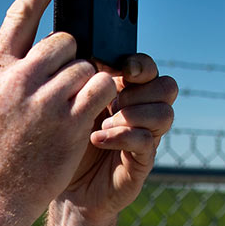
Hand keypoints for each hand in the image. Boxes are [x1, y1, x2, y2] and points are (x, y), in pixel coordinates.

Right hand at [0, 0, 116, 217]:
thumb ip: (10, 70)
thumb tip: (43, 45)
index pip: (21, 14)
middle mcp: (16, 80)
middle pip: (65, 41)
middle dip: (70, 59)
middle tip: (62, 83)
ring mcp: (43, 101)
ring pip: (85, 66)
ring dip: (85, 83)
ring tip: (69, 107)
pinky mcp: (69, 122)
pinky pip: (100, 89)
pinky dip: (100, 98)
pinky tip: (87, 113)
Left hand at [61, 55, 177, 221]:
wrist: (59, 182)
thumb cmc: (59, 137)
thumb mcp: (64, 104)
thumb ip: (73, 77)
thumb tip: (63, 42)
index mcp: (123, 91)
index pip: (146, 68)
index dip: (137, 64)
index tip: (115, 67)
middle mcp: (139, 111)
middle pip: (165, 86)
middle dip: (139, 89)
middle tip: (111, 99)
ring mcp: (144, 136)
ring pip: (164, 113)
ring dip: (132, 114)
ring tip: (101, 122)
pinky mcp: (141, 161)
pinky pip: (146, 141)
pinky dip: (121, 136)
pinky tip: (96, 138)